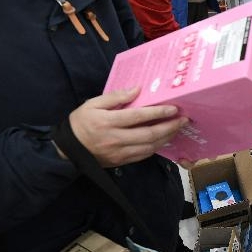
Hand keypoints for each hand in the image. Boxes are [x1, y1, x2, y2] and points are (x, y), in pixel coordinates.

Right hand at [66, 87, 187, 166]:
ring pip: (149, 147)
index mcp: (108, 122)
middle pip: (148, 134)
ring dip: (166, 138)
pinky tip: (164, 140)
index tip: (173, 108)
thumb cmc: (81, 122)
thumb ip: (116, 97)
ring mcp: (119, 153)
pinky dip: (156, 148)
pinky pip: (143, 155)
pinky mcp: (121, 162)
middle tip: (183, 119)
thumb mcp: (93, 103)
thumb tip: (137, 89)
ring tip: (177, 129)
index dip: (158, 112)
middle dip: (169, 127)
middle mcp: (116, 139)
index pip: (138, 116)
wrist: (68, 149)